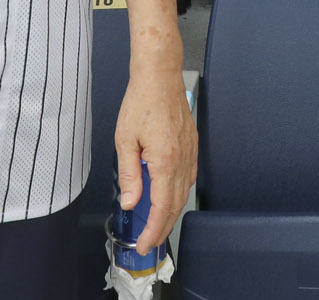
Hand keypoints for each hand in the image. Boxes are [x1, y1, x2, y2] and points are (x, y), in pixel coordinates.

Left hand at [115, 68, 195, 254]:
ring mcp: (191, 152)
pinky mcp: (193, 145)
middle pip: (176, 205)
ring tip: (158, 225)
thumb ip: (129, 175)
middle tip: (150, 242)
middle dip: (163, 228)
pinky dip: (180, 193)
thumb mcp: (125, 140)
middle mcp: (182, 159)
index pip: (161, 207)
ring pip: (185, 193)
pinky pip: (189, 177)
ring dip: (172, 213)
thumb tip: (130, 202)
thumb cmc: (142, 101)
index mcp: (165, 160)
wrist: (160, 76)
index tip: (144, 244)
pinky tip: (170, 196)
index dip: (153, 230)